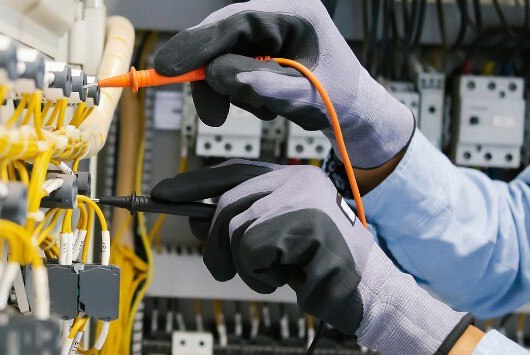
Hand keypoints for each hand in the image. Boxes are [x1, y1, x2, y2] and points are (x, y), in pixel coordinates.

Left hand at [150, 160, 472, 353]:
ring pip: (236, 230)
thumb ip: (239, 226)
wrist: (370, 293)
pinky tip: (289, 278)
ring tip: (275, 275)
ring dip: (245, 266)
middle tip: (221, 270)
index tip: (159, 194)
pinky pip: (253, 250)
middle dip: (213, 243)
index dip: (192, 183)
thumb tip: (192, 217)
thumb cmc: (319, 268)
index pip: (232, 172)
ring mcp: (306, 201)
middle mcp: (299, 180)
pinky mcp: (309, 227)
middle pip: (227, 205)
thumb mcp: (272, 243)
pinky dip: (260, 274)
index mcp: (292, 178)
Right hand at [153, 0, 413, 167]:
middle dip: (212, 78)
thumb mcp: (306, 95)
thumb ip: (266, 84)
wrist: (357, 117)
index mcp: (295, 12)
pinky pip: (230, 69)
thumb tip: (222, 75)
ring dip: (231, 90)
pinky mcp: (260, 53)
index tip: (167, 68)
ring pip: (222, 57)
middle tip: (213, 116)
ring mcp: (267, 35)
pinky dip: (238, 92)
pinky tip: (265, 105)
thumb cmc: (343, 101)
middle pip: (221, 38)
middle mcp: (277, 17)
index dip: (196, 44)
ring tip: (264, 111)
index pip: (234, 22)